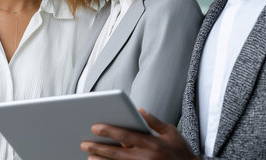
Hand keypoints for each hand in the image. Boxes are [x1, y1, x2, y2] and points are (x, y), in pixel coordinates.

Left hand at [80, 108, 198, 159]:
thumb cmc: (181, 152)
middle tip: (84, 143)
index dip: (108, 131)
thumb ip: (154, 121)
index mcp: (152, 143)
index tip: (94, 127)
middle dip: (98, 147)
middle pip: (116, 153)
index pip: (125, 135)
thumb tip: (139, 110)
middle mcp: (145, 157)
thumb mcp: (171, 132)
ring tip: (89, 156)